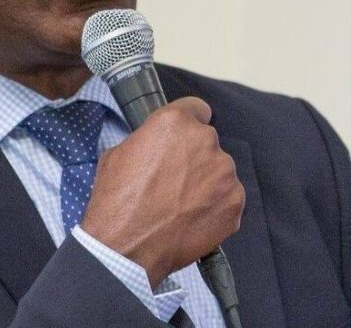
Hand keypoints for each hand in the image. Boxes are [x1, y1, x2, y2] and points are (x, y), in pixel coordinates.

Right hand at [81, 96, 244, 288]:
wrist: (127, 245)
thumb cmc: (118, 198)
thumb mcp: (120, 151)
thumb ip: (148, 138)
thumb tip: (156, 143)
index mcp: (175, 122)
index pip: (196, 108)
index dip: (187, 121)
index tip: (184, 135)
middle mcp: (205, 141)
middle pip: (206, 140)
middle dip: (193, 154)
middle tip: (173, 176)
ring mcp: (224, 173)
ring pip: (219, 169)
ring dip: (206, 180)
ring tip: (181, 201)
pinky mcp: (235, 203)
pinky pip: (228, 196)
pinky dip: (214, 205)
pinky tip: (191, 216)